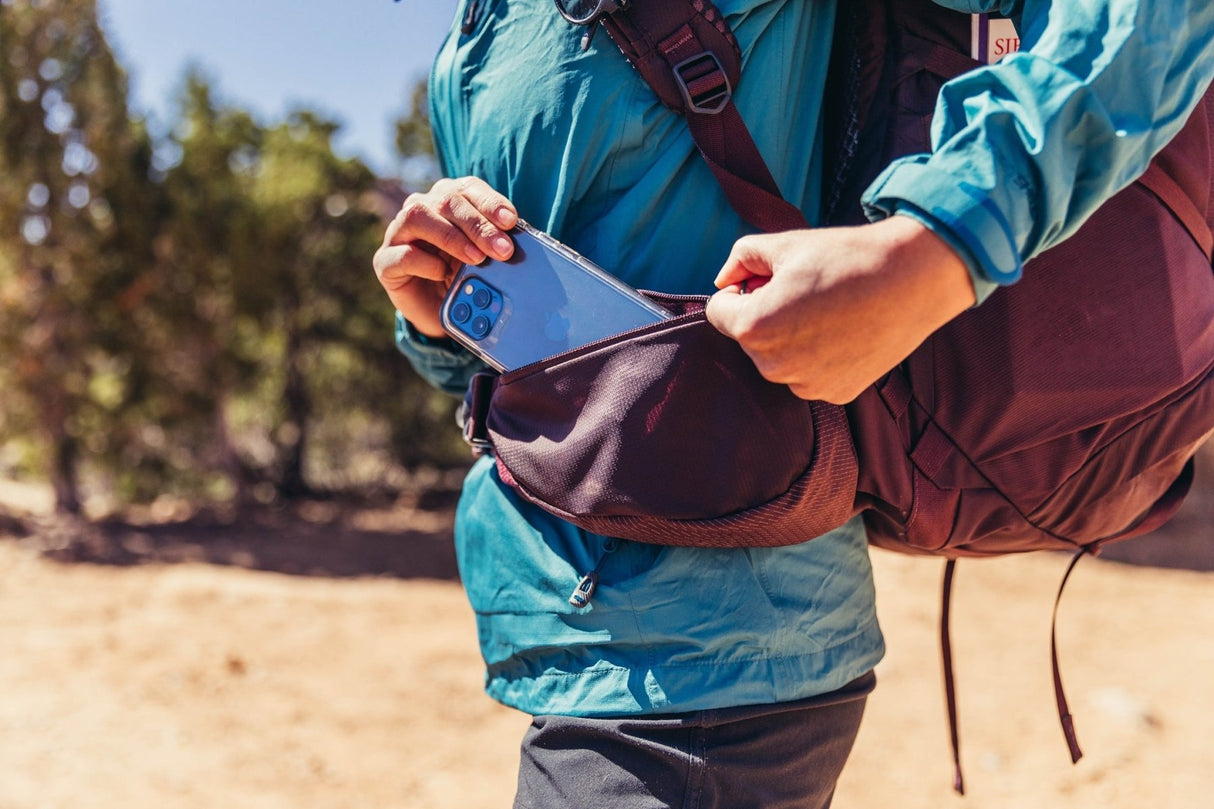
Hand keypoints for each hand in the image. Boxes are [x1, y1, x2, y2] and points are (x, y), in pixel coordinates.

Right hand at [372, 177, 517, 337]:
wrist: (440, 310)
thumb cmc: (466, 275)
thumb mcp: (487, 258)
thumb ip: (496, 244)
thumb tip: (517, 242)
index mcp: (448, 198)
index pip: (468, 188)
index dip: (490, 202)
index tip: (511, 221)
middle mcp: (422, 208)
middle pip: (447, 200)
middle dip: (478, 225)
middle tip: (503, 250)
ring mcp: (399, 232)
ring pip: (418, 216)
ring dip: (451, 237)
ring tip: (476, 259)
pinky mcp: (385, 261)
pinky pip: (402, 253)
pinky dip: (426, 263)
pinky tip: (443, 274)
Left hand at [704, 216, 976, 403]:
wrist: (913, 278)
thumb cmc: (846, 257)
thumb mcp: (784, 244)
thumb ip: (740, 259)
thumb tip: (723, 280)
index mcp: (754, 327)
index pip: (717, 311)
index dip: (738, 290)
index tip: (766, 279)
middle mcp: (774, 365)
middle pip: (748, 337)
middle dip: (765, 314)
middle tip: (806, 290)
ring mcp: (806, 385)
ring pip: (779, 359)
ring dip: (791, 338)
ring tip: (829, 309)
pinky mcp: (835, 394)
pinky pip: (809, 374)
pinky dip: (819, 357)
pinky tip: (846, 331)